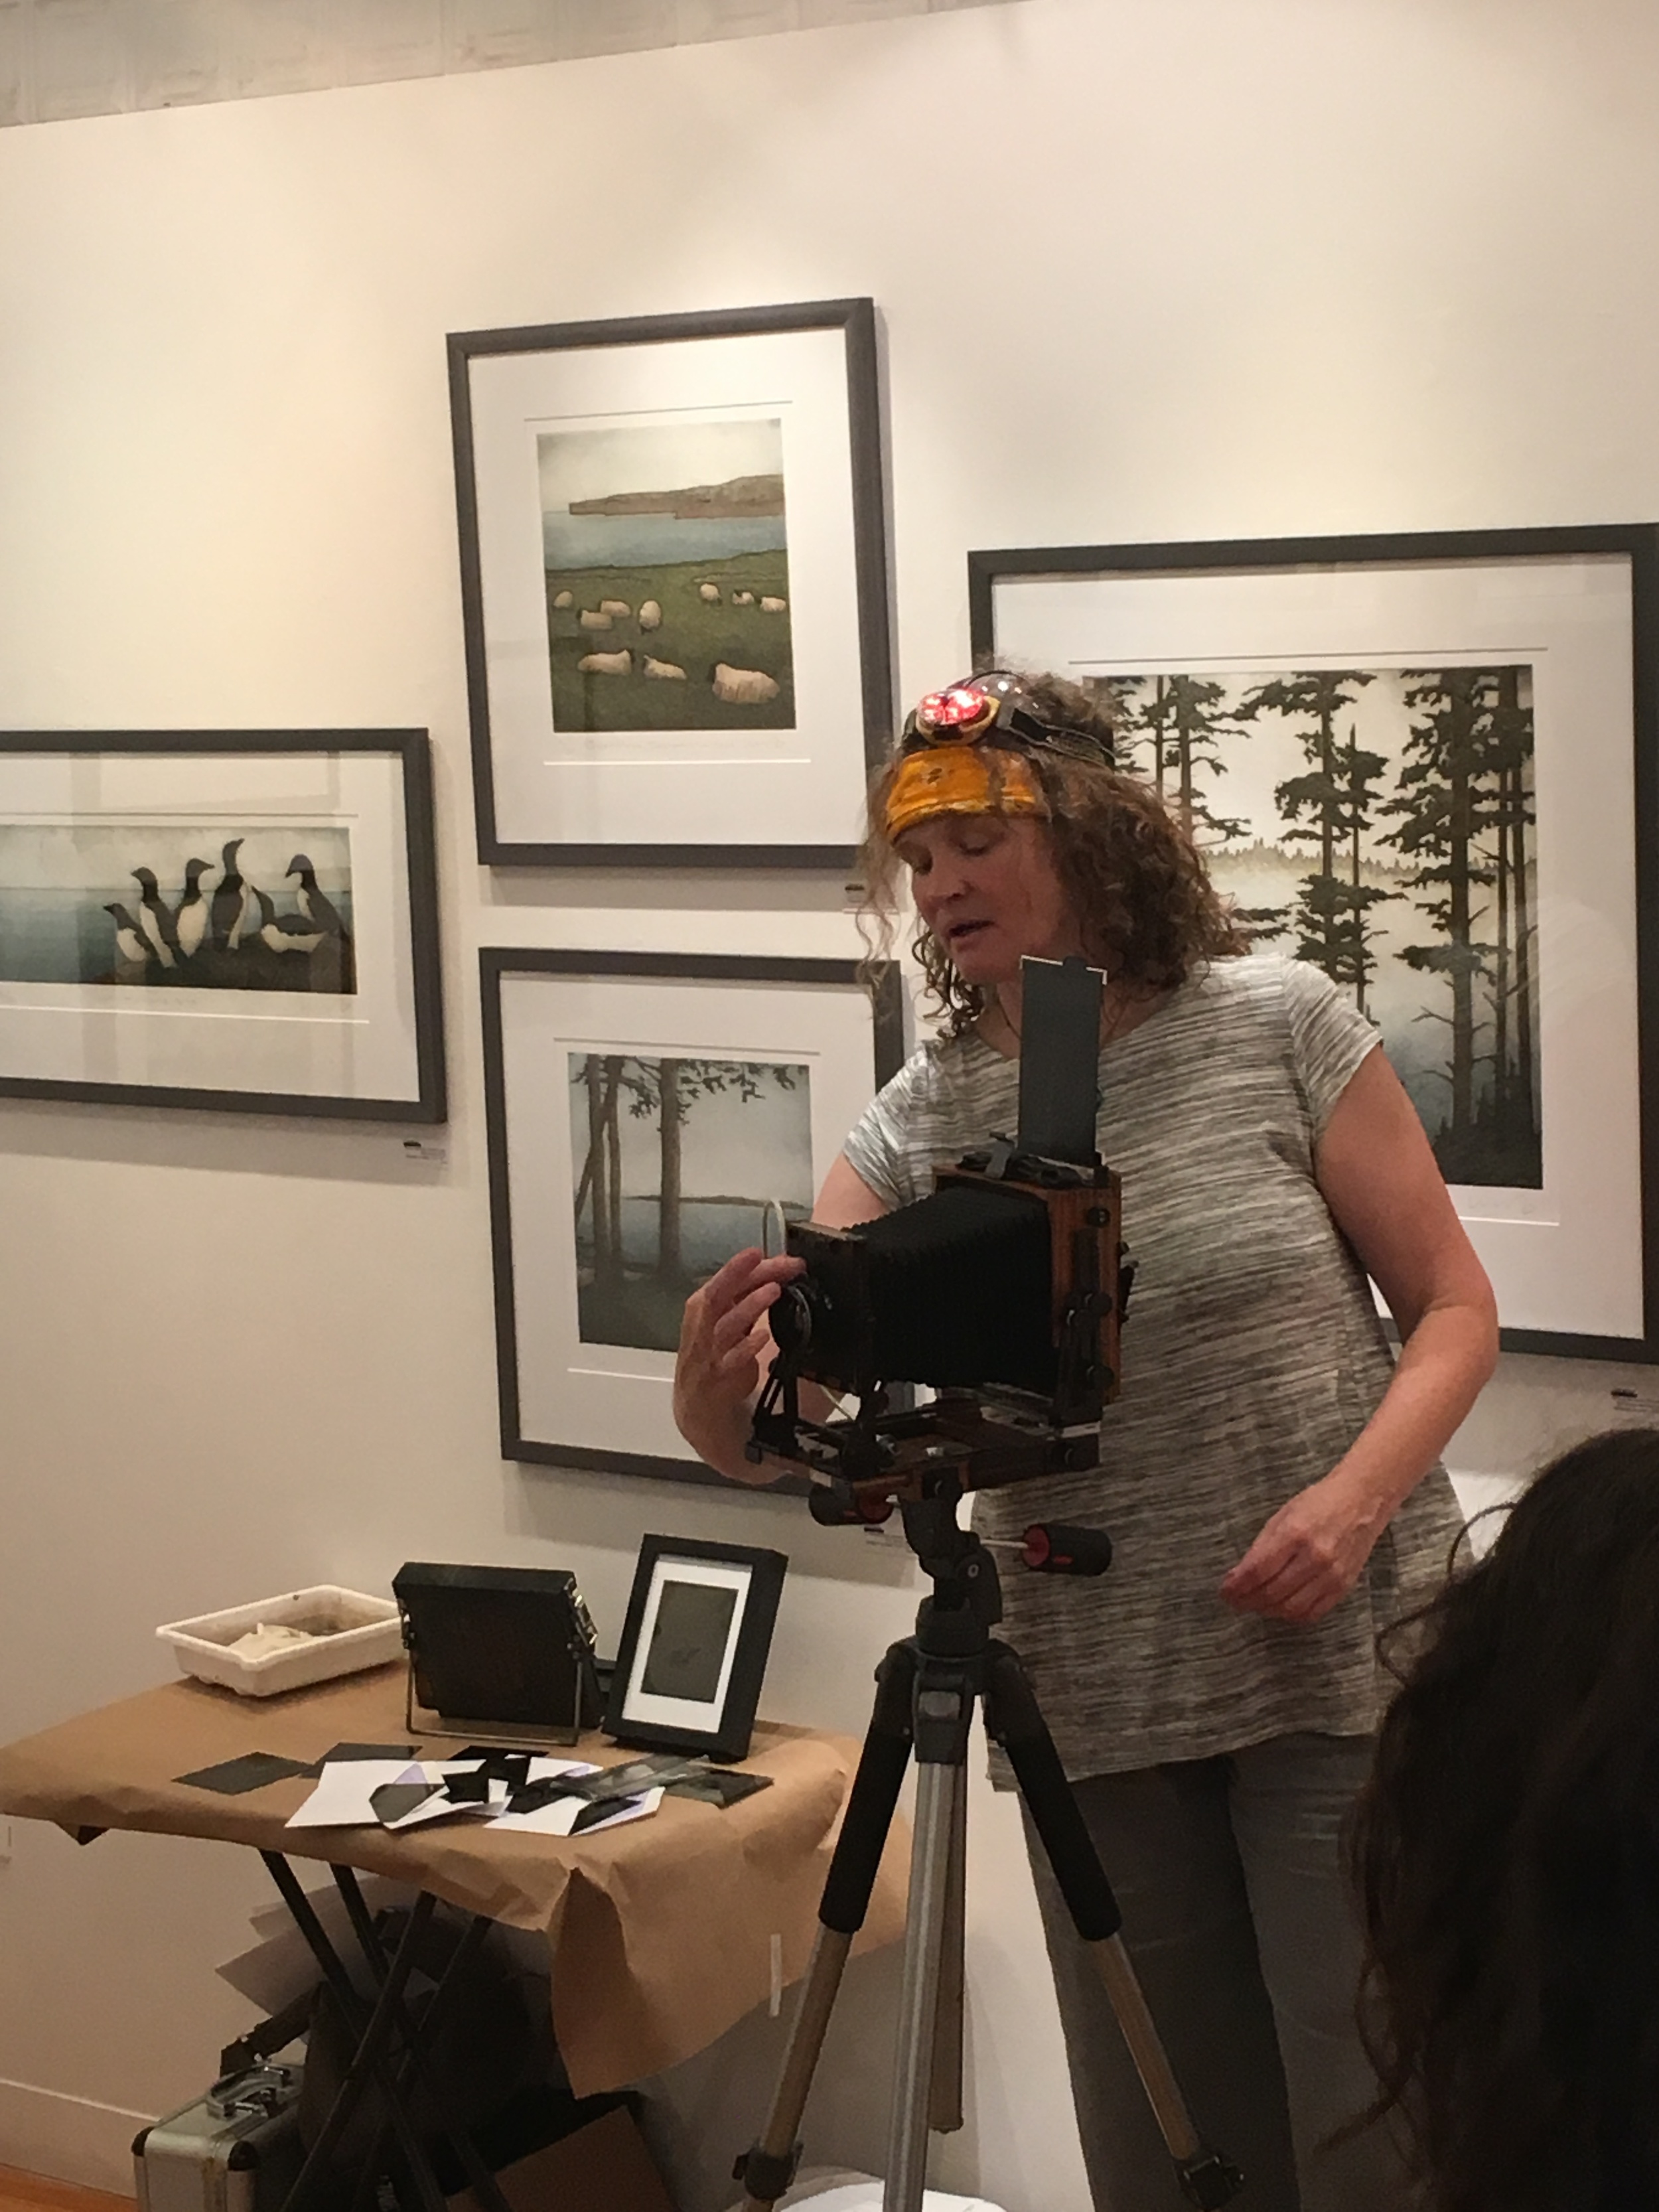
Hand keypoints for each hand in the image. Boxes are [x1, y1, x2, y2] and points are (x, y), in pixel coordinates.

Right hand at [673, 1245, 803, 1479]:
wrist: (701, 1417)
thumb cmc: (716, 1364)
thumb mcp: (728, 1329)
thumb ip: (747, 1303)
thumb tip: (780, 1274)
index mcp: (704, 1313)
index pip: (726, 1282)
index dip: (750, 1267)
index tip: (781, 1257)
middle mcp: (702, 1330)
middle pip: (717, 1296)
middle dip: (740, 1274)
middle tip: (766, 1259)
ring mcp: (708, 1357)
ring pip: (724, 1326)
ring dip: (748, 1306)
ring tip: (773, 1291)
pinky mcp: (717, 1383)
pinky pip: (730, 1363)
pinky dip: (746, 1349)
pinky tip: (763, 1338)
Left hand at [1219, 1471, 1388, 1624]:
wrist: (1361, 1501)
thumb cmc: (1318, 1503)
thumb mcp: (1282, 1516)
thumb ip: (1261, 1548)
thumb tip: (1238, 1577)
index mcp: (1295, 1533)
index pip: (1258, 1571)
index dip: (1237, 1587)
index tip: (1224, 1591)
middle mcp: (1315, 1557)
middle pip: (1273, 1593)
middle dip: (1247, 1601)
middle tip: (1235, 1601)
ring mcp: (1332, 1575)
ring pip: (1291, 1608)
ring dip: (1267, 1611)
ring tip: (1254, 1605)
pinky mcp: (1344, 1586)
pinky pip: (1314, 1613)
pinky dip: (1292, 1615)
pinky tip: (1280, 1608)